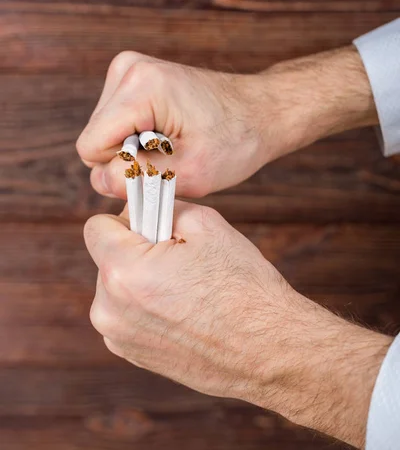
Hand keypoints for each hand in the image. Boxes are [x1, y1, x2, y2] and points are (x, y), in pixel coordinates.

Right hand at [76, 47, 377, 199]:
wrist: (260, 111)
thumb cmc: (236, 140)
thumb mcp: (189, 173)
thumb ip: (137, 180)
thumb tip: (98, 180)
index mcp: (141, 88)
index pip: (91, 148)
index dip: (122, 170)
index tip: (162, 167)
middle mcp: (128, 70)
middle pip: (96, 139)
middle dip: (129, 158)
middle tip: (173, 156)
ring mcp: (129, 69)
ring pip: (104, 133)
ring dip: (135, 149)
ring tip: (175, 144)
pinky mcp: (134, 78)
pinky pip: (115, 124)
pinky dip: (139, 137)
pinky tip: (169, 134)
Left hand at [84, 201, 390, 448]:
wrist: (270, 349)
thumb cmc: (242, 286)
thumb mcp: (206, 224)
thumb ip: (163, 207)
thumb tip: (144, 207)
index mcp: (123, 271)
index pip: (96, 227)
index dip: (127, 218)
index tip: (153, 223)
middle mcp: (110, 309)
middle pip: (106, 258)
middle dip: (135, 249)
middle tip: (178, 256)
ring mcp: (119, 337)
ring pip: (116, 287)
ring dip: (140, 278)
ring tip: (185, 286)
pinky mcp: (132, 355)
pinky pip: (126, 314)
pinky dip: (146, 305)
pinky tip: (183, 309)